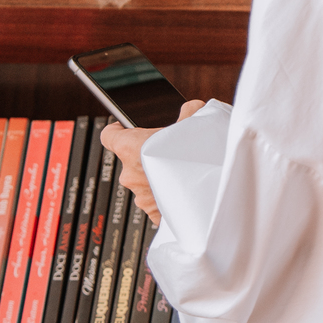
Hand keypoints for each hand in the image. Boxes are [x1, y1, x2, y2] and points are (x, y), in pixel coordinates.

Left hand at [101, 100, 205, 224]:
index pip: (109, 136)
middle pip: (131, 160)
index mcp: (131, 148)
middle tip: (170, 151)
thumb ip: (186, 111)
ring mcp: (140, 196)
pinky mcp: (153, 213)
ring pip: (144, 182)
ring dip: (157, 178)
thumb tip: (189, 109)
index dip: (119, 130)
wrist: (214, 191)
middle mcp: (130, 174)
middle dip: (147, 156)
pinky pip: (156, 201)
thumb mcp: (195, 120)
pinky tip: (184, 191)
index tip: (126, 128)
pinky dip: (166, 197)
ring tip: (182, 172)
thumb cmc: (200, 156)